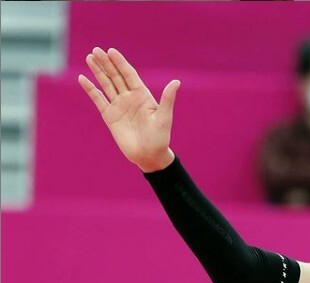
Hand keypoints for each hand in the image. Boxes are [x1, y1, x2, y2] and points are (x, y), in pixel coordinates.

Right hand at [78, 47, 179, 171]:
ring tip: (89, 57)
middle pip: (115, 76)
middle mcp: (129, 98)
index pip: (129, 74)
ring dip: (98, 71)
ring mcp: (119, 106)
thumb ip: (167, 99)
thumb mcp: (164, 118)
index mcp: (142, 95)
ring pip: (106, 84)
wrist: (149, 156)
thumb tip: (176, 82)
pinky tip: (82, 79)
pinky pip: (98, 100)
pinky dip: (90, 90)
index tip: (111, 51)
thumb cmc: (160, 138)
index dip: (120, 62)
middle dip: (106, 63)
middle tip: (96, 50)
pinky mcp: (110, 116)